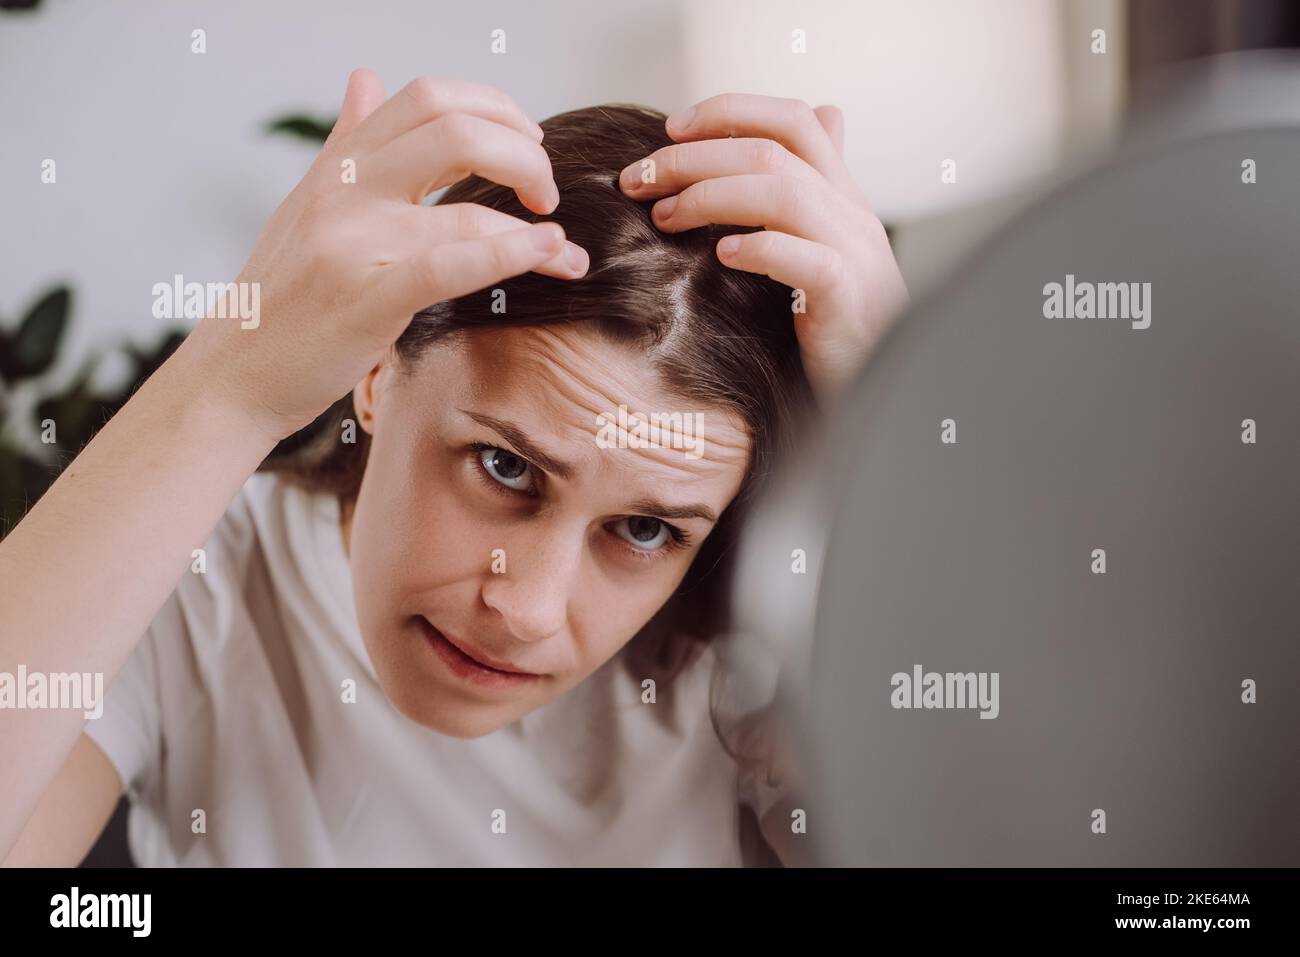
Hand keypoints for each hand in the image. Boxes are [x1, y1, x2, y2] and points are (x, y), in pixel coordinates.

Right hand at [187, 70, 588, 440]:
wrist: (233, 374)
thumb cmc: (282, 296)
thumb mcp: (308, 205)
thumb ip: (347, 143)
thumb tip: (365, 76)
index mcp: (339, 165)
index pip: (428, 98)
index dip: (494, 107)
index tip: (529, 140)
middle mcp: (345, 192)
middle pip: (455, 129)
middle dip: (523, 153)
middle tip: (547, 194)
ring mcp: (353, 243)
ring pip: (467, 206)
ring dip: (537, 227)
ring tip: (567, 252)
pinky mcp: (366, 299)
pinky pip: (453, 265)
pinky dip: (513, 255)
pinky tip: (549, 254)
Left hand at [618, 93, 908, 405]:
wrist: (883, 379)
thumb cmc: (839, 319)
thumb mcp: (824, 243)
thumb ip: (810, 189)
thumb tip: (823, 116)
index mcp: (842, 193)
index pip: (793, 120)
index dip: (730, 112)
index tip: (670, 130)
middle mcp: (851, 212)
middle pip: (770, 151)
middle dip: (693, 157)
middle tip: (639, 178)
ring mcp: (853, 252)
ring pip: (782, 193)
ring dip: (710, 196)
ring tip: (664, 217)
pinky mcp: (848, 297)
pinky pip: (805, 258)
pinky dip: (759, 249)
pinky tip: (721, 256)